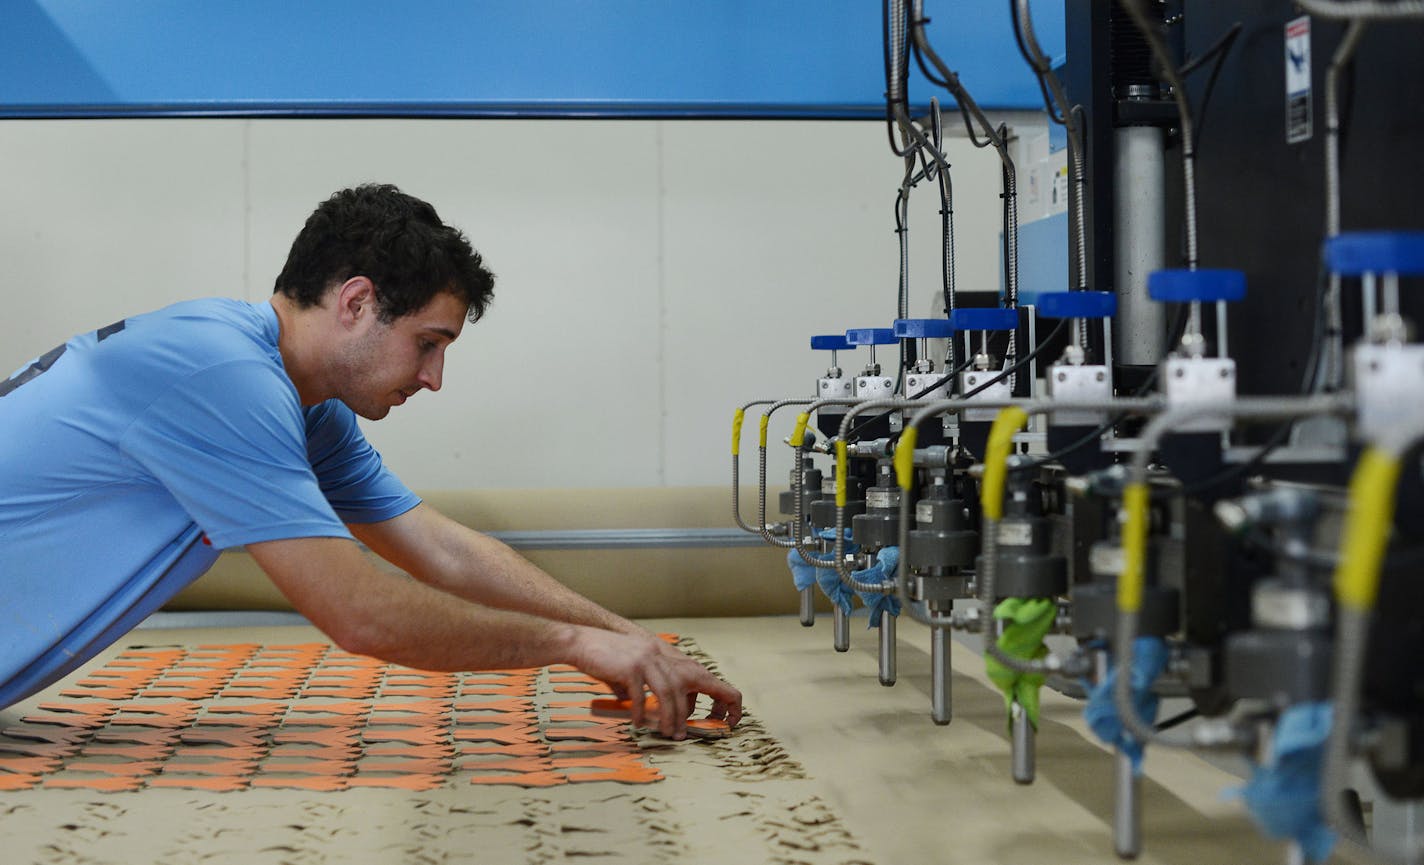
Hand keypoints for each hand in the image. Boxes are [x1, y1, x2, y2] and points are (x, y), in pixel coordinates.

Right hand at [567, 627, 741, 738]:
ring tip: (667, 733)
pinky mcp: (630, 667)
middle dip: (687, 713)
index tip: (714, 715)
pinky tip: (637, 724)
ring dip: (669, 717)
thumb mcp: (631, 670)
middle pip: (684, 687)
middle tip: (682, 734)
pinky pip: (641, 696)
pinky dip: (641, 713)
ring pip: (668, 693)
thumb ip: (644, 686)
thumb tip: (648, 710)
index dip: (710, 693)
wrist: (578, 642)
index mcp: (662, 655)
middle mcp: (658, 655)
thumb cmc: (602, 658)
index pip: (697, 675)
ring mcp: (646, 659)